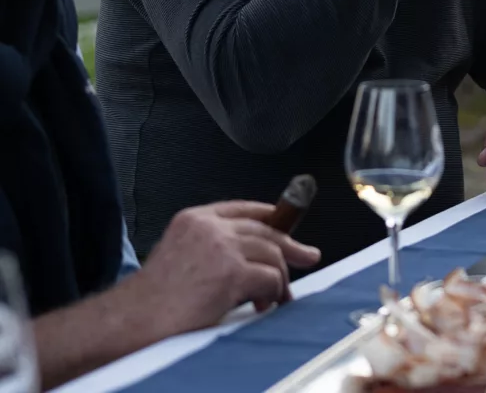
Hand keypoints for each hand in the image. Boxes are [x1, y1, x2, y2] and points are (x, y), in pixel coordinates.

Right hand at [126, 201, 320, 339]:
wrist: (130, 325)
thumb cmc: (150, 304)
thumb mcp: (179, 258)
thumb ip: (212, 249)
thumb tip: (251, 260)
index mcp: (194, 219)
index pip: (243, 208)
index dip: (270, 216)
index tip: (288, 223)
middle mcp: (209, 226)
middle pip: (264, 228)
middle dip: (290, 245)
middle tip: (308, 256)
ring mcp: (221, 247)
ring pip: (271, 252)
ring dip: (279, 279)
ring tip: (275, 299)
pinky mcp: (231, 272)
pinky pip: (269, 278)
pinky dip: (272, 294)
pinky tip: (263, 306)